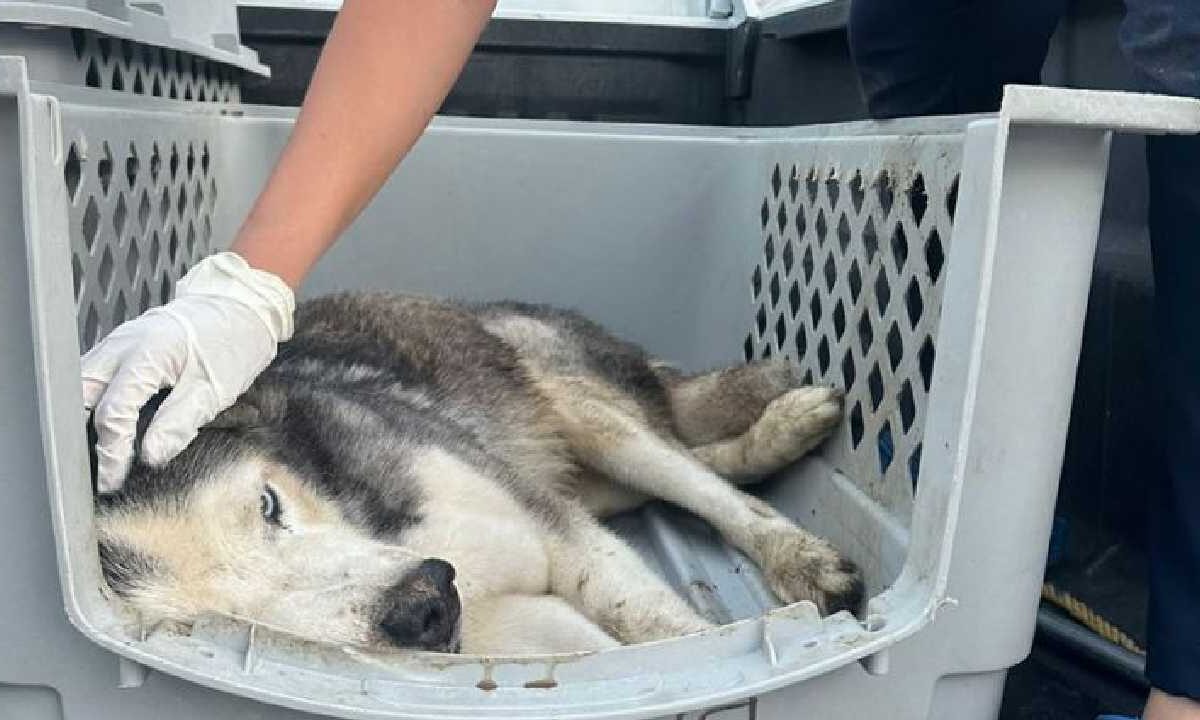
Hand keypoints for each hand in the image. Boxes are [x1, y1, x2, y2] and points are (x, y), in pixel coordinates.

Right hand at [81, 252, 293, 491]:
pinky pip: (96, 374)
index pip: (113, 413)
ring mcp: (118, 341)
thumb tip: (149, 455)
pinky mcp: (124, 344)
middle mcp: (122, 345)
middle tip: (96, 470)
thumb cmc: (233, 344)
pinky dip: (95, 400)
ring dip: (85, 417)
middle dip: (83, 434)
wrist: (242, 305)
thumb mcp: (213, 390)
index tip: (113, 480)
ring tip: (96, 452)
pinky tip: (107, 423)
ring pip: (82, 384)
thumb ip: (179, 423)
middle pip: (82, 396)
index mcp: (145, 355)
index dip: (111, 451)